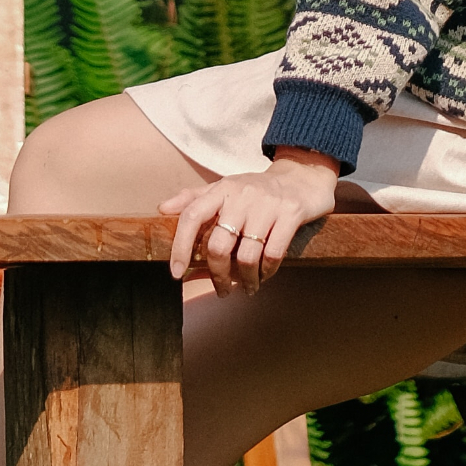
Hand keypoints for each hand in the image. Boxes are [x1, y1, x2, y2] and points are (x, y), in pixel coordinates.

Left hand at [164, 151, 339, 288]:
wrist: (303, 176)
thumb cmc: (258, 189)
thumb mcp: (225, 188)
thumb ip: (194, 198)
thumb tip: (162, 209)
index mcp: (222, 189)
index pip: (192, 216)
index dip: (180, 246)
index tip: (177, 273)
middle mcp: (242, 195)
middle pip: (218, 245)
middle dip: (218, 275)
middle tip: (222, 289)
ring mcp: (268, 204)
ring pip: (246, 255)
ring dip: (245, 279)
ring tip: (247, 287)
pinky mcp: (291, 213)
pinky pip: (273, 254)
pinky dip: (267, 271)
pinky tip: (264, 275)